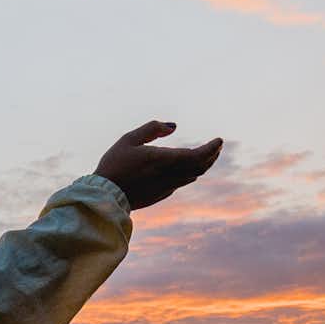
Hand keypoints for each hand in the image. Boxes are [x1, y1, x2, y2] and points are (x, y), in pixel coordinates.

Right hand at [93, 120, 223, 209]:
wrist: (105, 196)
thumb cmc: (114, 164)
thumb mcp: (129, 139)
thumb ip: (151, 129)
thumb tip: (173, 126)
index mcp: (163, 160)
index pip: (197, 155)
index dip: (211, 148)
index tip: (219, 140)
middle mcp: (169, 175)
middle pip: (200, 167)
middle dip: (211, 155)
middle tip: (217, 146)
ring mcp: (167, 187)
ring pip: (193, 175)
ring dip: (202, 165)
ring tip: (206, 155)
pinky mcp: (161, 194)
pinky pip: (182, 182)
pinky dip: (190, 172)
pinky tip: (187, 168)